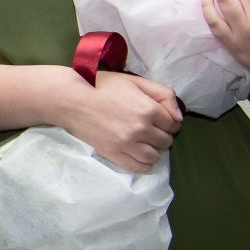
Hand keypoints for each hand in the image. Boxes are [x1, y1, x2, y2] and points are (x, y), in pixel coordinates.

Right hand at [63, 70, 181, 172]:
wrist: (70, 98)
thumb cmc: (101, 85)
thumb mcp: (134, 81)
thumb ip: (163, 95)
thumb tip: (179, 118)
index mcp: (148, 109)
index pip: (173, 124)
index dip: (166, 120)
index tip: (156, 117)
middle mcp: (141, 129)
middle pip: (166, 141)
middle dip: (160, 134)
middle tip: (146, 127)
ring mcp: (127, 144)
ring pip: (155, 156)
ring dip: (152, 149)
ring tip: (141, 140)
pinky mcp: (114, 154)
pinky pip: (140, 167)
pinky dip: (143, 163)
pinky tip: (137, 153)